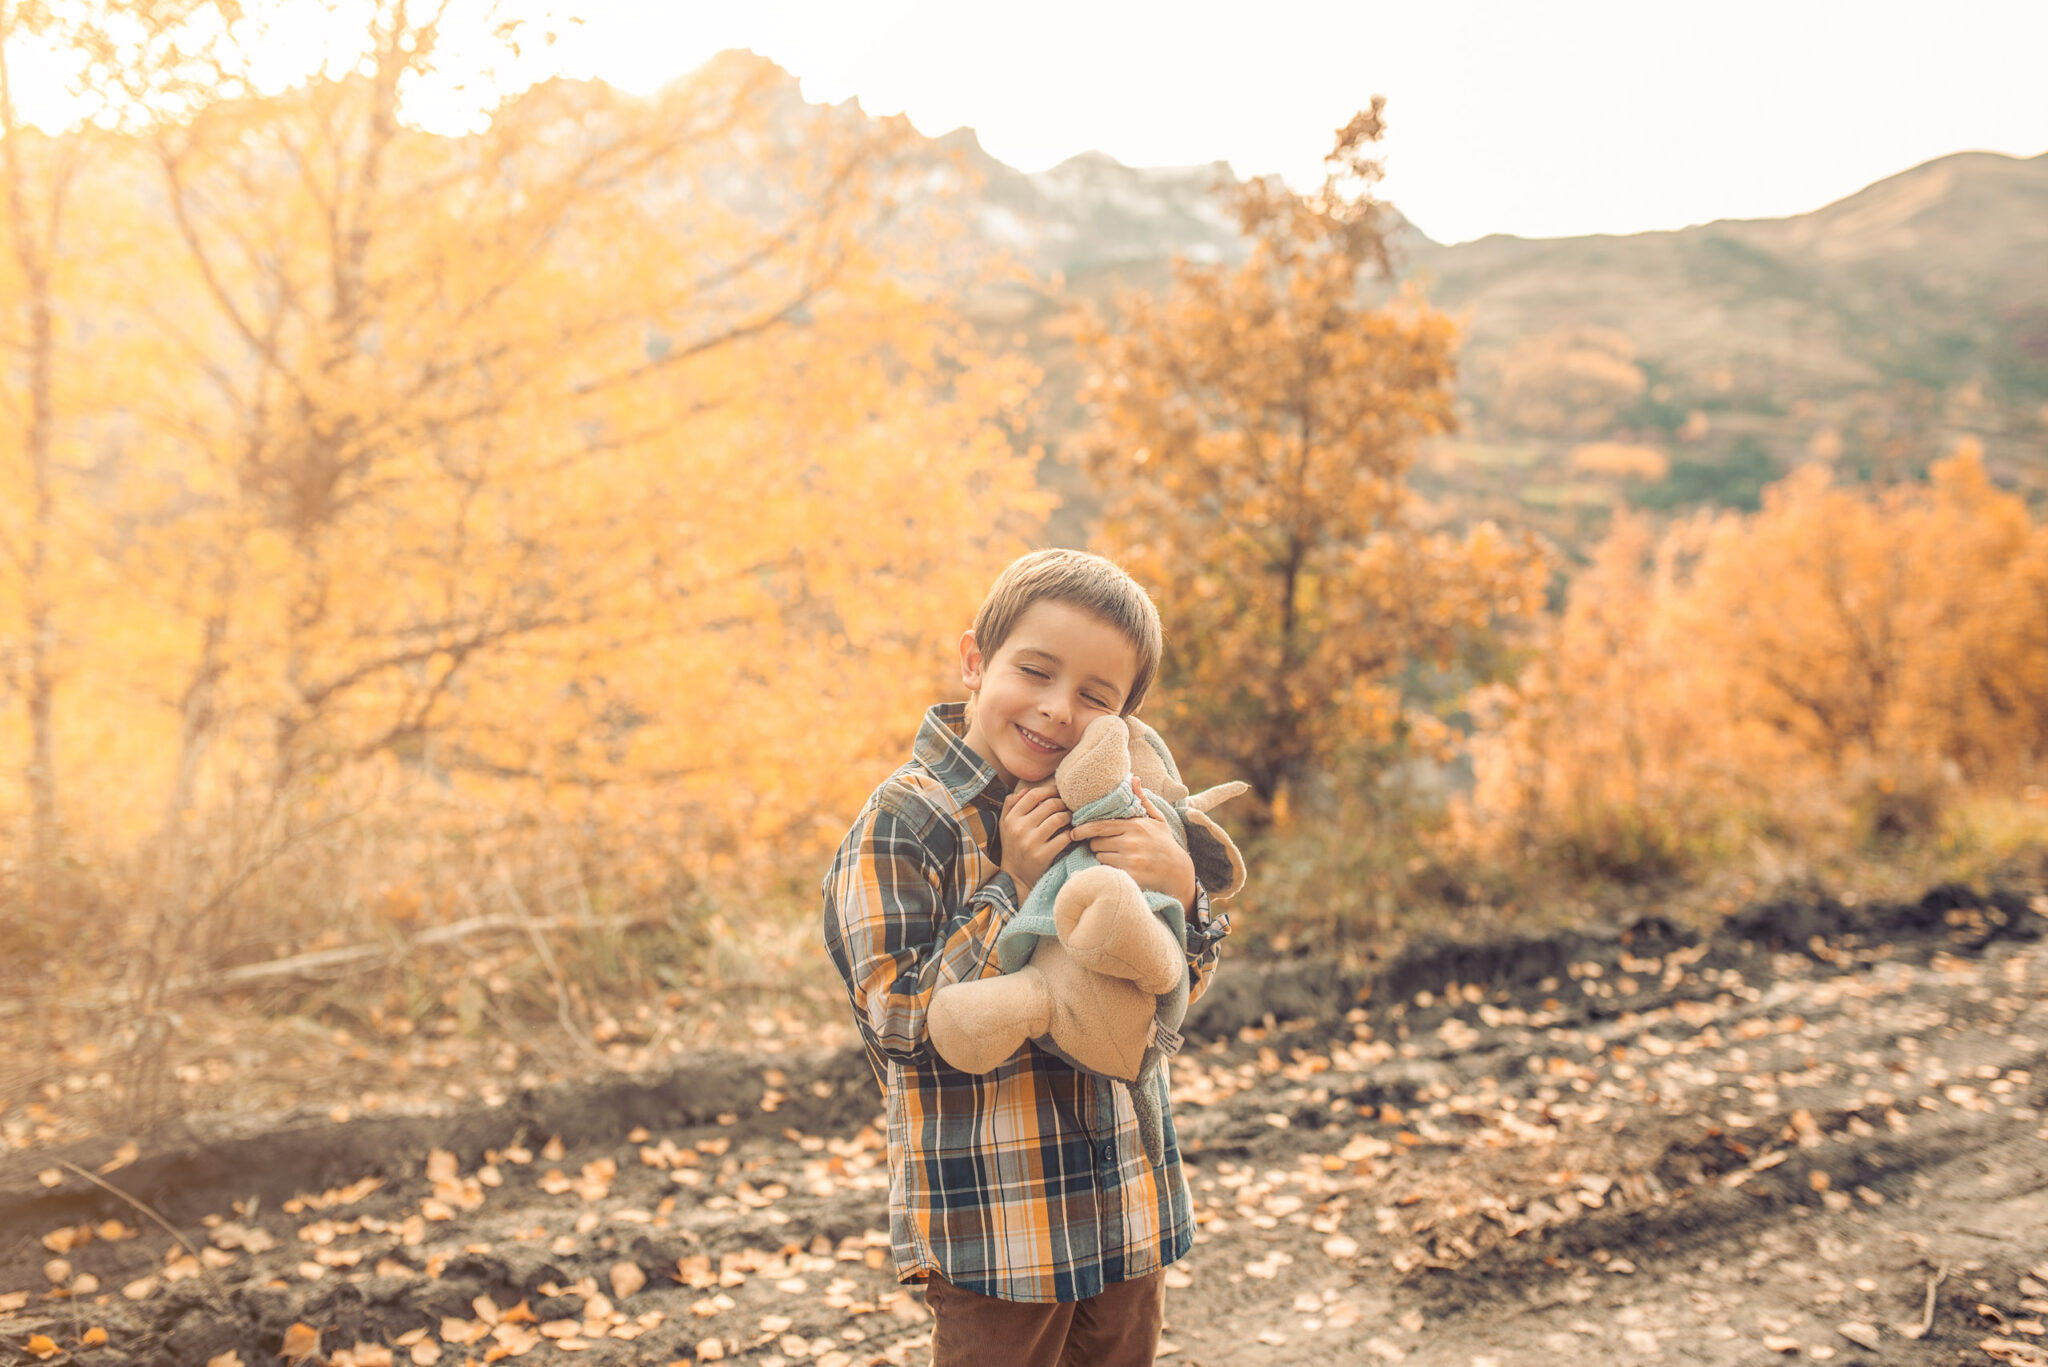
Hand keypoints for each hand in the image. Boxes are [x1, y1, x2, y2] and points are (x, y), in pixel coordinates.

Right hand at [999, 781, 1070, 899]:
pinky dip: (1071, 833)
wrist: (1015, 877)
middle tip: (1067, 806)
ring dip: (1068, 817)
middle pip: (1049, 805)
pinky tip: (1071, 834)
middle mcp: (1019, 829)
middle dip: (1062, 803)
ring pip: (1058, 819)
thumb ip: (1011, 805)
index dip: (1049, 790)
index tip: (1058, 792)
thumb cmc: (1013, 846)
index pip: (1033, 795)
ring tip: (1070, 819)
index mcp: (1011, 819)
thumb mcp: (1006, 825)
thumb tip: (1025, 789)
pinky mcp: (1042, 856)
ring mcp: (1031, 843)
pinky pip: (1064, 837)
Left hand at [1071, 778, 1197, 907]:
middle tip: (1104, 845)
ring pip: (1100, 857)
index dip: (1083, 829)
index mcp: (1135, 826)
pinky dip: (1107, 870)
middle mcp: (1131, 842)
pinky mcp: (1131, 876)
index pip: (1099, 826)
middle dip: (1095, 844)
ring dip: (1102, 857)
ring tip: (1115, 857)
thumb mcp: (1157, 819)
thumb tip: (1134, 778)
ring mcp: (1131, 860)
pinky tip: (1116, 868)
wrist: (1178, 872)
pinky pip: (1107, 871)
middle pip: (1096, 843)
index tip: (1074, 831)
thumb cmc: (1164, 843)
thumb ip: (1142, 800)